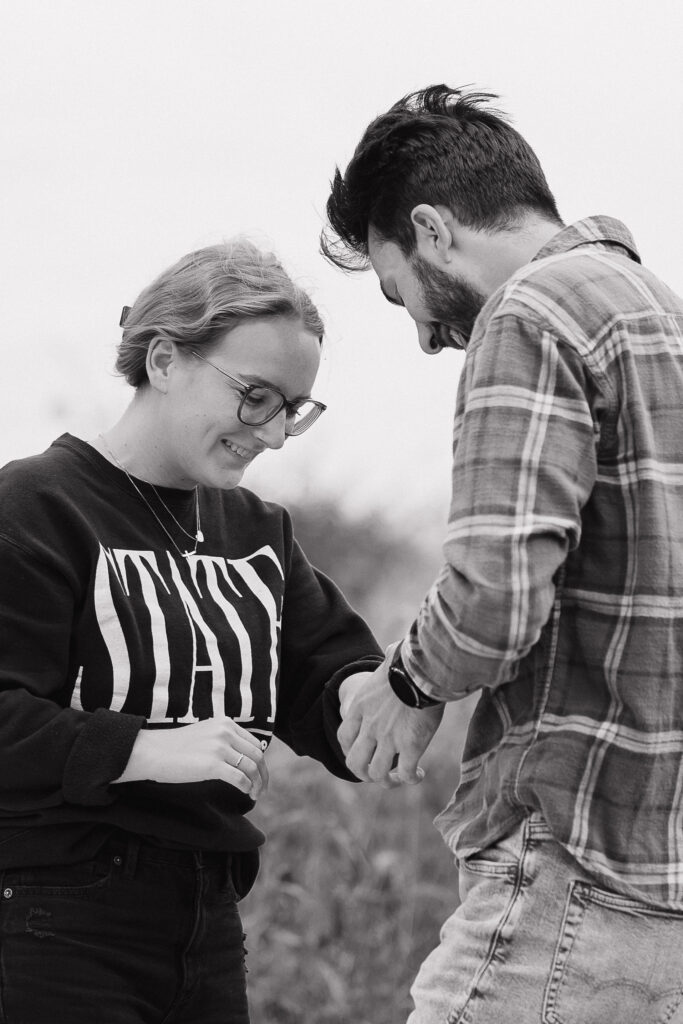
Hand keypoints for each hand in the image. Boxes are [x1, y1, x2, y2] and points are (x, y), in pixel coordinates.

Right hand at [112, 718, 268, 798]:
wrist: (152, 752)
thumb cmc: (175, 747)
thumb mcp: (205, 734)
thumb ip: (223, 740)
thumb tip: (242, 757)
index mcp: (225, 724)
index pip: (254, 743)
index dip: (261, 761)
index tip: (261, 775)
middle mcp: (226, 732)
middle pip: (257, 756)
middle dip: (263, 775)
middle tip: (262, 789)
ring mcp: (220, 748)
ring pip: (251, 768)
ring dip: (257, 784)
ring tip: (255, 795)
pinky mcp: (213, 765)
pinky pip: (240, 779)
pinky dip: (247, 788)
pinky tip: (246, 795)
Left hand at [337, 658, 443, 786]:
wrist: (421, 672)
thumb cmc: (409, 662)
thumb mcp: (388, 663)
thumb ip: (388, 660)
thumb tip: (395, 648)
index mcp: (360, 707)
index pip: (344, 737)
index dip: (350, 749)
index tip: (364, 751)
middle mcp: (369, 727)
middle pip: (355, 762)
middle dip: (364, 772)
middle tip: (379, 771)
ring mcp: (388, 739)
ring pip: (378, 773)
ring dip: (387, 780)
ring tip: (399, 777)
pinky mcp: (410, 746)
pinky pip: (405, 772)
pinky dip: (410, 777)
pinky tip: (418, 773)